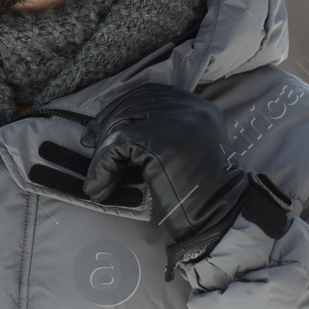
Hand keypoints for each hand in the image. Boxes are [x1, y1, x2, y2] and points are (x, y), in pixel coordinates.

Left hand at [79, 83, 248, 243]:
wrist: (218, 214)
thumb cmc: (200, 190)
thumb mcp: (187, 148)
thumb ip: (164, 130)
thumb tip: (117, 126)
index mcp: (196, 106)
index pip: (149, 93)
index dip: (120, 107)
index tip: (100, 128)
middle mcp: (188, 107)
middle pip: (131, 105)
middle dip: (105, 126)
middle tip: (90, 146)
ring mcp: (175, 121)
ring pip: (121, 125)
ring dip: (102, 154)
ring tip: (98, 179)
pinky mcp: (160, 140)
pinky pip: (117, 146)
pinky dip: (102, 168)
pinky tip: (99, 187)